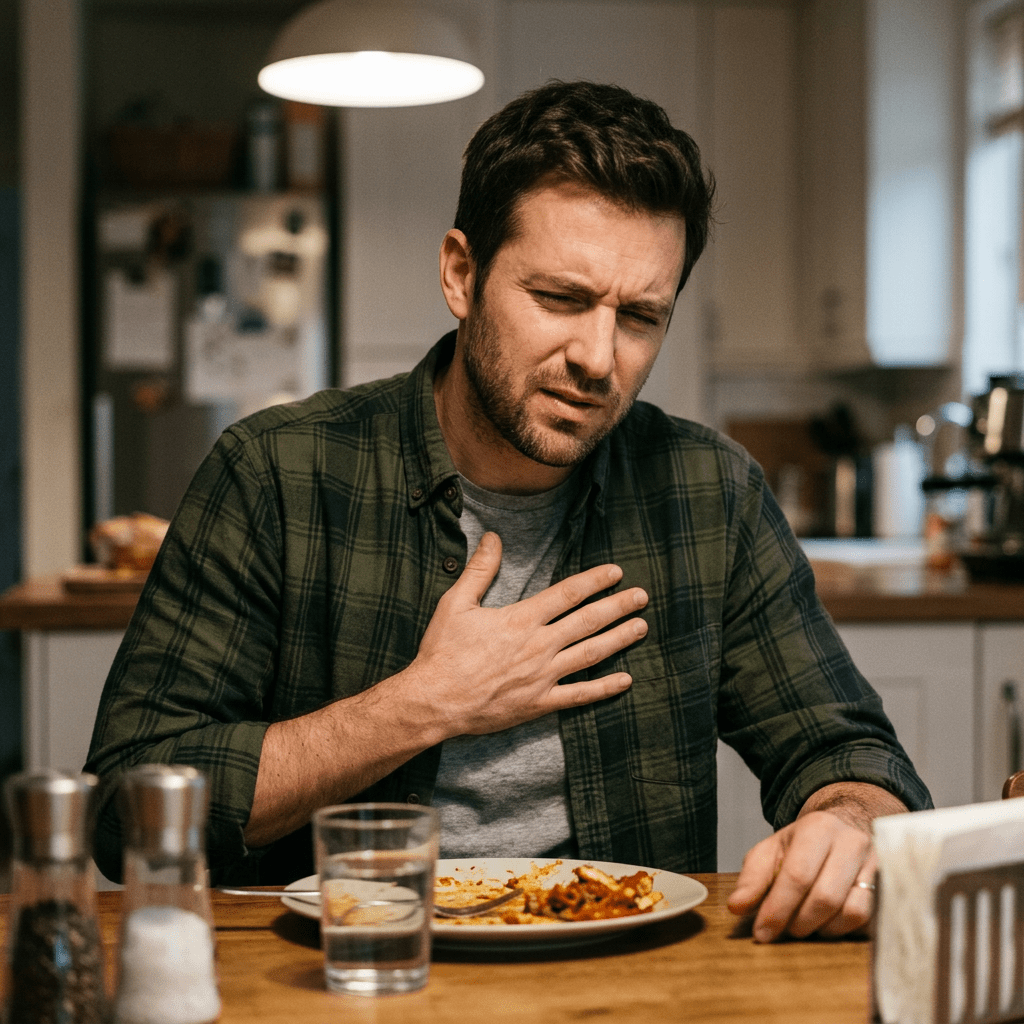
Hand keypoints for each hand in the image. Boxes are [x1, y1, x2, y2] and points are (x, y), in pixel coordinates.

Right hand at [410, 531, 647, 735]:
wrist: (434, 701)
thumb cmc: (442, 652)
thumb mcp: (456, 603)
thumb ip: (480, 570)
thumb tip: (493, 537)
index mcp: (521, 620)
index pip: (567, 594)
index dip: (595, 581)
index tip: (615, 573)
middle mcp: (538, 646)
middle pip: (588, 621)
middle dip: (617, 606)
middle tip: (642, 596)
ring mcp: (542, 677)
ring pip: (591, 654)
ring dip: (619, 639)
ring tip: (641, 627)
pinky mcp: (539, 703)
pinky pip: (579, 695)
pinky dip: (604, 688)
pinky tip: (625, 680)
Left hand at [727, 810, 876, 941]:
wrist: (847, 830)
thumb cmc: (804, 846)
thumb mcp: (772, 851)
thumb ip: (753, 876)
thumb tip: (737, 906)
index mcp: (818, 827)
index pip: (797, 875)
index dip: (777, 908)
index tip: (762, 932)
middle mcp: (853, 842)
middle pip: (825, 896)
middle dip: (799, 922)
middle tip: (784, 931)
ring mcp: (878, 864)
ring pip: (851, 912)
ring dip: (822, 929)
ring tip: (805, 925)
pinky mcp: (892, 885)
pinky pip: (869, 920)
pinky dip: (843, 929)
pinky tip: (827, 924)